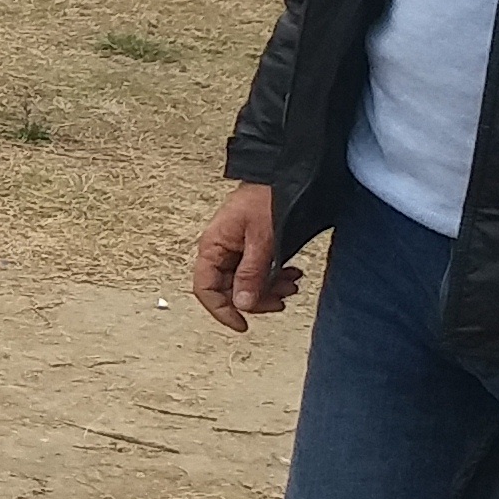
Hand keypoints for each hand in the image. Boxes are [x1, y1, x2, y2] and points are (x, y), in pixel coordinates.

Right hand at [190, 182, 302, 331]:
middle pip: (229, 289)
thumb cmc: (268, 196)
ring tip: (292, 284)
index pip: (206, 289)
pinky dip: (275, 277)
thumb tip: (241, 304)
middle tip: (280, 301)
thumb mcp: (262, 239)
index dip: (221, 310)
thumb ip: (250, 273)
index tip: (242, 324)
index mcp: (213, 247)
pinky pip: (258, 271)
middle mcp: (221, 250)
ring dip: (270, 289)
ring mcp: (236, 249)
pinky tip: (292, 273)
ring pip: (246, 283)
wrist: (286, 174)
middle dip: (256, 299)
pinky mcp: (252, 246)